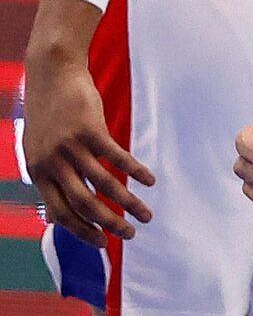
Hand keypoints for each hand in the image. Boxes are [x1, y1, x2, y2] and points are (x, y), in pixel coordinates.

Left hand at [22, 47, 154, 247]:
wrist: (52, 72)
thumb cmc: (50, 113)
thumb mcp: (41, 148)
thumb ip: (53, 176)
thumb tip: (63, 211)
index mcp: (38, 171)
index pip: (60, 213)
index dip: (83, 232)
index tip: (104, 243)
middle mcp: (51, 162)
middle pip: (83, 204)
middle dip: (109, 224)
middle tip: (130, 235)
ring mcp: (69, 146)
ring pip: (103, 185)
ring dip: (128, 204)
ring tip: (146, 215)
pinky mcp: (89, 130)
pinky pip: (116, 158)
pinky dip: (135, 172)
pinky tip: (150, 181)